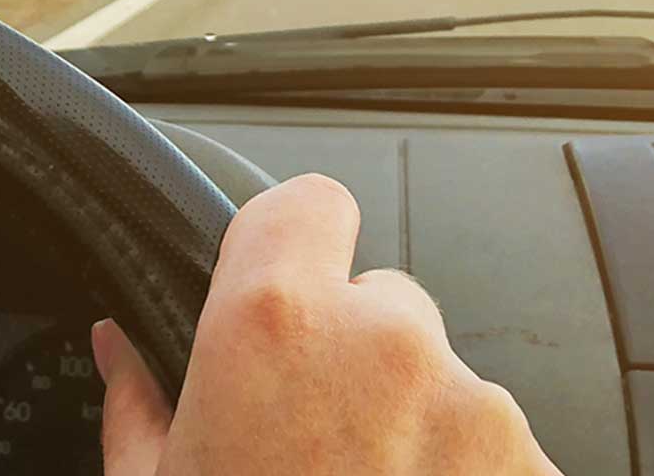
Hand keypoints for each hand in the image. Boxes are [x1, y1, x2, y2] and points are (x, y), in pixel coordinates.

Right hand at [94, 174, 560, 474]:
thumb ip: (137, 406)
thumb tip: (117, 350)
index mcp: (272, 326)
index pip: (306, 203)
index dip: (292, 241)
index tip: (282, 283)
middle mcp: (384, 344)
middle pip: (381, 303)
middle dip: (354, 361)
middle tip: (312, 449)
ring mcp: (474, 407)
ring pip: (444, 381)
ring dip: (414, 427)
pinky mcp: (536, 469)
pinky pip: (497, 449)